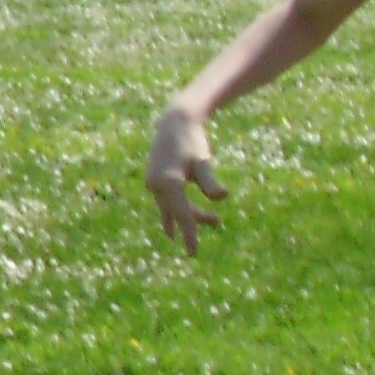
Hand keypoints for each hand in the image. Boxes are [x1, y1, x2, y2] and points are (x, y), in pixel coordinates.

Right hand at [143, 103, 225, 254]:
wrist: (175, 121)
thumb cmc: (192, 139)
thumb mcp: (203, 161)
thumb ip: (210, 181)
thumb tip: (222, 197)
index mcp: (168, 183)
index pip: (182, 215)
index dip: (189, 235)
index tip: (193, 254)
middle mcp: (156, 185)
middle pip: (177, 212)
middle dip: (195, 221)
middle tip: (218, 222)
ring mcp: (152, 182)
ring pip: (171, 206)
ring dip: (187, 213)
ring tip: (209, 220)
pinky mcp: (154, 179)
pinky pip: (166, 200)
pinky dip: (176, 208)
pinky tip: (177, 217)